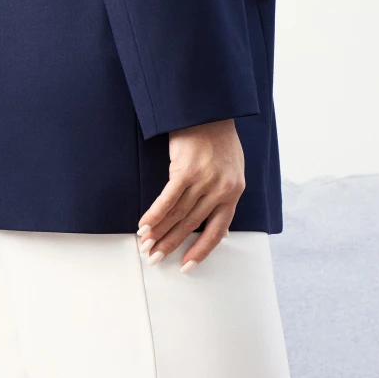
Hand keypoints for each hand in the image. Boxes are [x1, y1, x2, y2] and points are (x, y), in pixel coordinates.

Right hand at [137, 119, 245, 269]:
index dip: (201, 251)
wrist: (210, 111)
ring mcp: (204, 180)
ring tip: (146, 245)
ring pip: (178, 215)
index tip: (186, 266)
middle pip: (191, 225)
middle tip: (155, 258)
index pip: (217, 231)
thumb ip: (225, 197)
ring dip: (159, 233)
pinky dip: (154, 215)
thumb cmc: (220, 139)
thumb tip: (218, 227)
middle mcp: (221, 190)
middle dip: (171, 244)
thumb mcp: (232, 170)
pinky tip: (144, 225)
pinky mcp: (186, 170)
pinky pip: (167, 199)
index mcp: (234, 193)